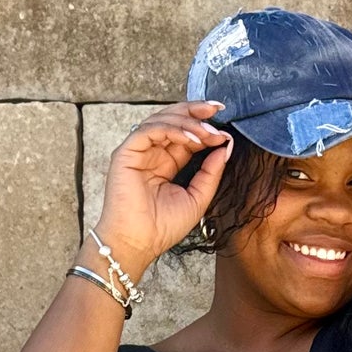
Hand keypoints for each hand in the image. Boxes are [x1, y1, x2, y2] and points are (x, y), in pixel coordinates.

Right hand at [94, 101, 233, 273]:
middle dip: (196, 111)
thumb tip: (226, 146)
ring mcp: (138, 151)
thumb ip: (211, 172)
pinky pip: (150, 130)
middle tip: (217, 109)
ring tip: (209, 132)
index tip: (225, 132)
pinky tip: (193, 139)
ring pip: (162, 119)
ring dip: (189, 121)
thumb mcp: (198, 197)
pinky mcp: (126, 152)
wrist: (139, 243)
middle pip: (173, 119)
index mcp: (166, 163)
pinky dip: (173, 130)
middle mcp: (152, 153)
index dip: (205, 128)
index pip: (186, 135)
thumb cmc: (163, 227)